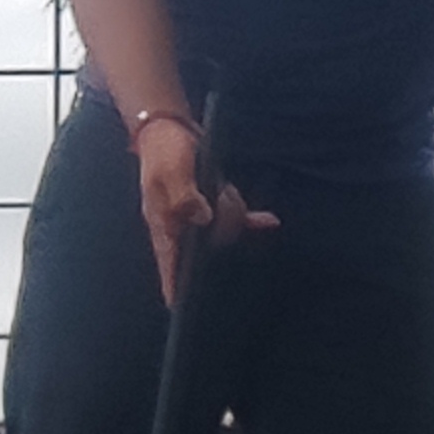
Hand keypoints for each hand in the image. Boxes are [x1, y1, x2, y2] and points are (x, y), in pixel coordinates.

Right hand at [134, 119, 277, 305]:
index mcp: (165, 224)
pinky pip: (239, 216)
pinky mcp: (215, 201)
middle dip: (222, 223)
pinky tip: (269, 221)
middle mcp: (184, 225)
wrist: (170, 127)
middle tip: (216, 195)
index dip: (174, 285)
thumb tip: (201, 219)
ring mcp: (201, 216)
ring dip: (232, 207)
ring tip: (221, 185)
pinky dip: (254, 219)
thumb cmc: (164, 150)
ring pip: (227, 228)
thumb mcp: (170, 171)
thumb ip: (184, 196)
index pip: (169, 262)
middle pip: (211, 244)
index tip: (177, 306)